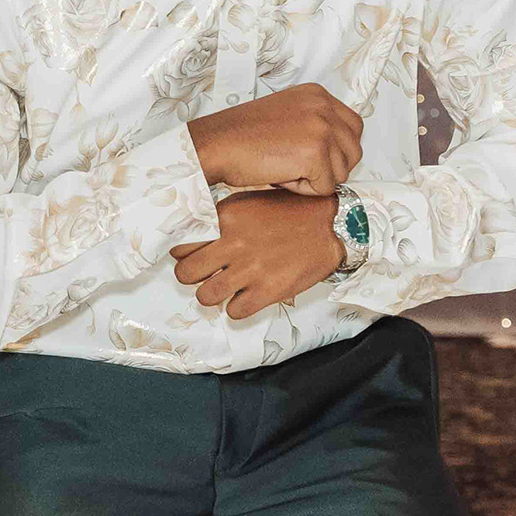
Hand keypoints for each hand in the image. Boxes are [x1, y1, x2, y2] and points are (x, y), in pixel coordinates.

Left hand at [170, 190, 341, 319]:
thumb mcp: (250, 203)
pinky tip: (246, 297)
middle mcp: (234, 243)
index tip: (192, 256)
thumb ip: (221, 219)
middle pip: (185, 273)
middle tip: (204, 275)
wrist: (333, 226)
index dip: (184, 253)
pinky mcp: (269, 290)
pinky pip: (234, 312)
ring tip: (224, 288)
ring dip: (212, 295)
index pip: (182, 243)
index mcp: (227, 219)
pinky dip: (237, 308)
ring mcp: (251, 269)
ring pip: (205, 296)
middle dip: (191, 276)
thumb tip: (195, 235)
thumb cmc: (292, 213)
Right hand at [187, 83, 363, 194]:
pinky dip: (302, 190)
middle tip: (297, 167)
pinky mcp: (315, 153)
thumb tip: (337, 151)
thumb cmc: (241, 135)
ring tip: (285, 168)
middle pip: (353, 151)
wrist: (216, 144)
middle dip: (330, 167)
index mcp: (318, 95)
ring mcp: (322, 129)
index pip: (353, 127)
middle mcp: (324, 107)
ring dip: (315, 179)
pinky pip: (326, 187)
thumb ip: (315, 123)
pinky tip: (280, 176)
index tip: (314, 157)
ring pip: (342, 172)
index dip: (337, 150)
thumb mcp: (287, 114)